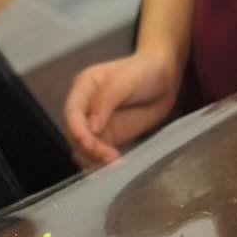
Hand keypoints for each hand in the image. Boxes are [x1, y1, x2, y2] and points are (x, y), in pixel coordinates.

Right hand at [63, 50, 180, 168]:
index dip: (77, 130)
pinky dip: (101, 164)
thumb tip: (91, 128)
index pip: (71, 112)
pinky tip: (116, 165)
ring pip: (82, 148)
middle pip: (74, 134)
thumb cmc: (145, 71)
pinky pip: (96, 155)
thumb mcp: (126, 80)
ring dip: (94, 159)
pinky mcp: (107, 138)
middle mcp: (85, 106)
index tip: (89, 143)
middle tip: (109, 157)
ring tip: (115, 162)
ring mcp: (95, 125)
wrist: (164, 80)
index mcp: (84, 86)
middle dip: (88, 148)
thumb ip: (106, 100)